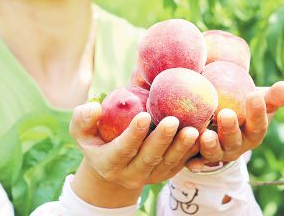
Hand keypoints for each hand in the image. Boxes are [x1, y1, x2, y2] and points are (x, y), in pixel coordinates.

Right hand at [68, 102, 200, 206]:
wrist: (112, 162)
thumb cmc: (96, 138)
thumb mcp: (82, 130)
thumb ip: (83, 119)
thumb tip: (94, 108)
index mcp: (109, 163)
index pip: (122, 150)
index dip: (133, 135)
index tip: (143, 115)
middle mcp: (130, 174)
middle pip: (149, 158)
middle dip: (162, 140)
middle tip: (173, 120)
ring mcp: (150, 176)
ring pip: (168, 163)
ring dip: (181, 147)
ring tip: (193, 130)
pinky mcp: (166, 173)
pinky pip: (180, 163)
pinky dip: (191, 150)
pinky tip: (202, 134)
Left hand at [186, 81, 283, 170]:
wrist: (221, 112)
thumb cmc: (243, 103)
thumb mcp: (259, 97)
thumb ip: (274, 95)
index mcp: (254, 132)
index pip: (258, 124)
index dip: (257, 112)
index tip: (253, 95)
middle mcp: (237, 145)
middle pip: (235, 140)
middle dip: (231, 129)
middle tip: (226, 114)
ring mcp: (219, 152)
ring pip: (215, 152)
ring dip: (211, 146)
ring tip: (206, 135)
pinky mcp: (200, 157)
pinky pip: (196, 160)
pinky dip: (193, 161)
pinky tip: (189, 161)